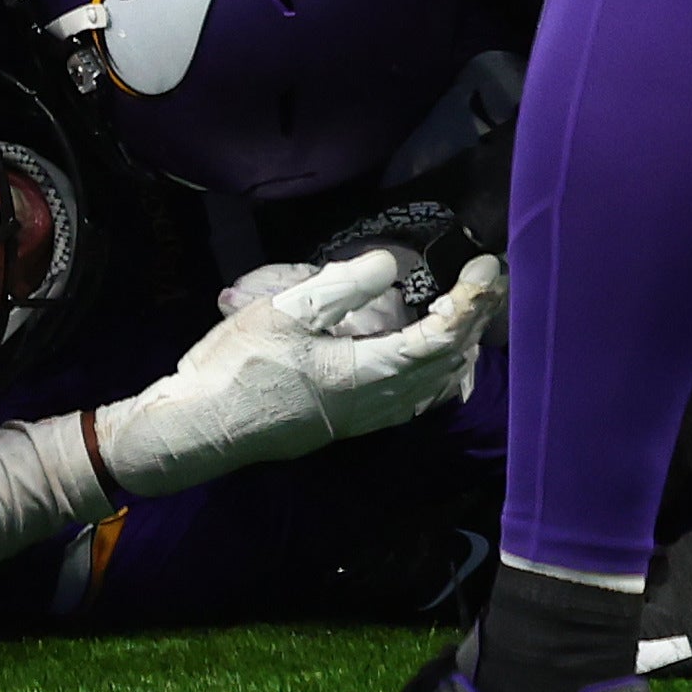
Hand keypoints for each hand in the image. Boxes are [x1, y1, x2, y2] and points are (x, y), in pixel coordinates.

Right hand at [92, 247, 504, 495]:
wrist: (204, 425)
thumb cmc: (238, 365)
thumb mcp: (284, 313)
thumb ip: (340, 287)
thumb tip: (389, 266)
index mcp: (365, 374)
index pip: (440, 339)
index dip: (470, 302)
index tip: (484, 267)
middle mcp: (378, 404)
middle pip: (448, 365)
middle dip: (474, 321)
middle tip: (488, 281)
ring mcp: (366, 420)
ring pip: (436, 389)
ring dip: (460, 349)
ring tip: (469, 315)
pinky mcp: (351, 424)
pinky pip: (415, 403)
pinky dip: (437, 377)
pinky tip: (430, 364)